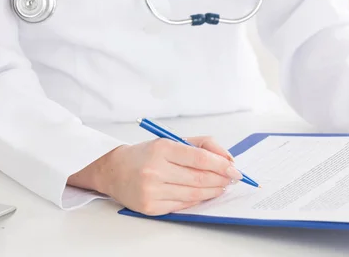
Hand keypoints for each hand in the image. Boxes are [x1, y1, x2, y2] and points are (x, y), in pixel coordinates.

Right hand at [69, 136, 241, 215]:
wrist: (114, 170)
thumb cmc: (146, 155)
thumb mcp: (171, 141)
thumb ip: (202, 145)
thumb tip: (227, 159)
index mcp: (161, 149)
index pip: (200, 158)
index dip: (221, 165)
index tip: (235, 169)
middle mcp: (155, 170)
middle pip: (199, 178)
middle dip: (221, 180)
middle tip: (232, 179)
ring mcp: (151, 190)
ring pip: (193, 194)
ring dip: (213, 192)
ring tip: (222, 187)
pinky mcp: (150, 207)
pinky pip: (182, 205)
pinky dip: (197, 200)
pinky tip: (204, 194)